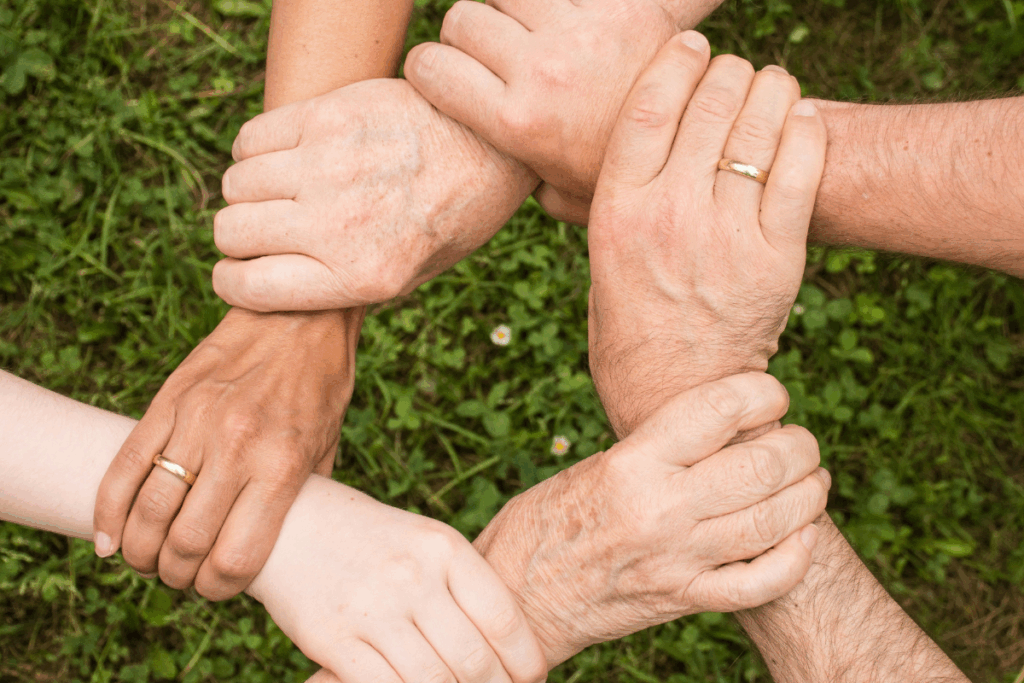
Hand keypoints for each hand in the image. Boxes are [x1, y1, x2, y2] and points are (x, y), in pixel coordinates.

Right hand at [93, 307, 360, 599]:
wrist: (299, 316)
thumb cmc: (320, 386)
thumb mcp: (327, 447)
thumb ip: (302, 498)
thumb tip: (281, 547)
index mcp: (282, 466)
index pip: (236, 557)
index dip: (219, 588)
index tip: (216, 588)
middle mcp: (237, 447)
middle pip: (186, 542)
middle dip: (177, 575)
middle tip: (179, 576)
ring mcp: (198, 421)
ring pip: (149, 510)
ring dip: (141, 550)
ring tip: (147, 559)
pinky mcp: (169, 400)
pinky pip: (125, 465)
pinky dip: (109, 510)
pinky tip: (110, 538)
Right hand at [211, 78, 537, 311]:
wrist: (492, 145)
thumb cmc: (453, 217)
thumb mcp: (413, 276)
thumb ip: (346, 287)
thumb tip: (277, 292)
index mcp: (362, 276)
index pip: (248, 287)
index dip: (233, 282)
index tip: (239, 273)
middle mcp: (340, 224)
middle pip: (231, 232)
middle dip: (239, 238)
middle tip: (266, 230)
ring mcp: (330, 166)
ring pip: (236, 184)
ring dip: (248, 192)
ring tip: (281, 191)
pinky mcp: (328, 116)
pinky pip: (251, 139)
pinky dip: (254, 151)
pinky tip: (285, 157)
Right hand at [247, 476, 547, 682]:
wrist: (289, 525)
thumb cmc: (373, 541)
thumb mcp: (425, 543)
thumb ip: (463, 587)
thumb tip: (511, 649)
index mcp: (443, 547)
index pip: (503, 618)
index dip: (526, 661)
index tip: (531, 679)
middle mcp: (411, 576)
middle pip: (474, 660)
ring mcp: (371, 609)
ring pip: (433, 682)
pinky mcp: (332, 640)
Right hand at [403, 0, 722, 222]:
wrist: (700, 151)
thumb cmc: (623, 180)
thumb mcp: (563, 193)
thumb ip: (521, 177)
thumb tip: (497, 174)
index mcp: (516, 121)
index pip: (429, 66)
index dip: (429, 67)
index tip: (444, 76)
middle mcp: (539, 71)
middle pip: (462, 19)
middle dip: (469, 36)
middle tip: (494, 57)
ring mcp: (577, 33)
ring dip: (509, 9)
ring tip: (531, 35)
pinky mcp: (617, 6)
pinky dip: (553, 4)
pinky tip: (567, 22)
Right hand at [473, 373, 829, 666]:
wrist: (518, 596)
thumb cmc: (547, 521)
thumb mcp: (595, 466)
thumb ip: (658, 449)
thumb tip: (724, 427)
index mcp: (632, 463)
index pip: (719, 409)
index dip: (763, 392)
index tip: (771, 394)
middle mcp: (660, 509)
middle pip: (762, 465)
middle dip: (799, 446)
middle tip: (800, 442)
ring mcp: (677, 560)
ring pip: (775, 521)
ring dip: (809, 495)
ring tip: (812, 480)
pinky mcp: (684, 600)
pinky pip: (761, 582)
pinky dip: (796, 558)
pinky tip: (802, 536)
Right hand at [586, 34, 826, 435]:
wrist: (676, 396)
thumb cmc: (629, 328)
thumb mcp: (599, 260)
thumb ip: (605, 203)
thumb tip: (601, 152)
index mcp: (617, 211)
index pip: (648, 107)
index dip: (675, 62)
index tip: (691, 45)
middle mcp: (669, 215)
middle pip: (709, 105)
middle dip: (728, 72)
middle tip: (736, 71)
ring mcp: (726, 236)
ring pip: (758, 128)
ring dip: (771, 90)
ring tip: (772, 85)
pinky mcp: (776, 258)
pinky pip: (801, 170)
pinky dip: (806, 131)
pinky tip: (801, 119)